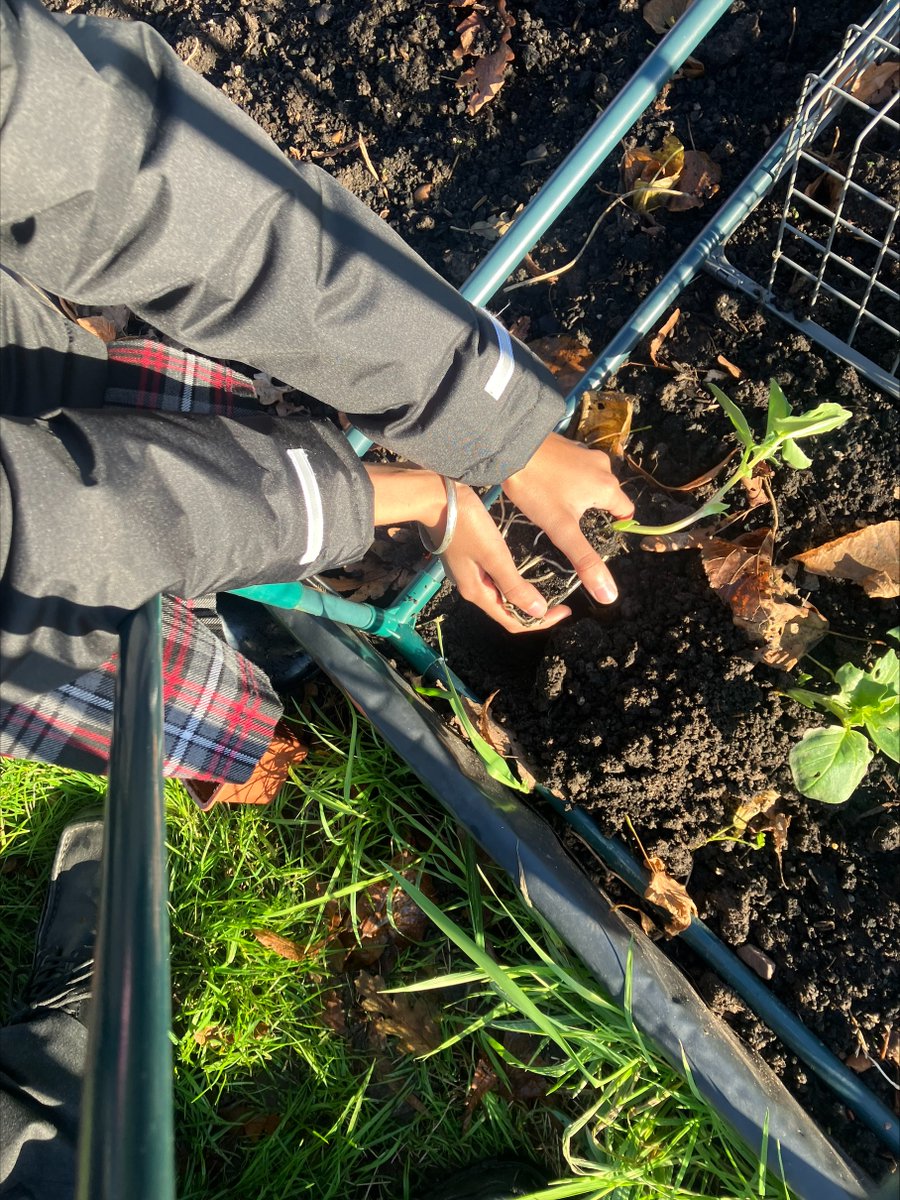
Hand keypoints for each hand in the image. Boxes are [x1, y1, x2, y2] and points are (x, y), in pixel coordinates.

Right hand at [433, 484, 570, 634]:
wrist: (436, 499)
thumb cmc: (466, 525)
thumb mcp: (494, 556)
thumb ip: (515, 586)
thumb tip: (538, 612)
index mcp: (477, 592)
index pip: (513, 621)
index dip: (541, 621)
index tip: (566, 610)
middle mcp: (472, 587)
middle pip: (507, 610)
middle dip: (534, 610)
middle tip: (560, 600)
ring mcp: (469, 573)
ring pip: (501, 595)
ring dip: (523, 596)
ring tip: (546, 588)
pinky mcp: (469, 559)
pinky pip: (495, 579)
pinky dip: (512, 581)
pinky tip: (523, 571)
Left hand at [502, 432, 633, 604]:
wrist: (511, 445)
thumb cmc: (537, 487)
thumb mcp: (562, 529)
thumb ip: (585, 560)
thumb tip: (608, 595)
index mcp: (608, 487)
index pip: (625, 512)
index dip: (612, 528)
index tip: (590, 536)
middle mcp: (603, 466)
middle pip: (606, 497)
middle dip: (591, 512)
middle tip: (567, 523)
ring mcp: (584, 453)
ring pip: (589, 482)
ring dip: (577, 494)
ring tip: (553, 505)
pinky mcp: (566, 445)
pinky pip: (574, 468)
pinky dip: (565, 479)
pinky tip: (546, 486)